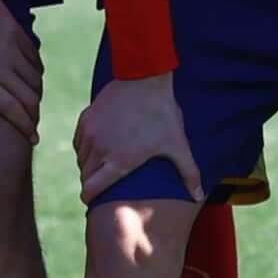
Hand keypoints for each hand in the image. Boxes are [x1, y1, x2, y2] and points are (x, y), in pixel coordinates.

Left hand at [0, 0, 41, 137]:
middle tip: (32, 124)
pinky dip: (36, 71)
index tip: (33, 139)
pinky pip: (34, 56)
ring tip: (32, 102)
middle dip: (35, 115)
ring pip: (35, 78)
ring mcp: (11, 48)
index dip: (26, 127)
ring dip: (36, 93)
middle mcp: (2, 67)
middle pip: (30, 97)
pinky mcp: (15, 31)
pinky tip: (32, 75)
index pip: (14, 110)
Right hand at [72, 68, 201, 203]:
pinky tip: (97, 147)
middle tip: (102, 183)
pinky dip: (84, 148)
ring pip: (81, 159)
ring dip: (88, 165)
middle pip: (85, 176)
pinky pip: (78, 142)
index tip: (93, 199)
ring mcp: (91, 133)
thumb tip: (198, 196)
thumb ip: (189, 173)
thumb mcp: (178, 145)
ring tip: (102, 166)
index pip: (91, 189)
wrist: (145, 78)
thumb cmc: (162, 113)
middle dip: (91, 182)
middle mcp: (100, 149)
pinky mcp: (86, 118)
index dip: (90, 197)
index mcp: (119, 162)